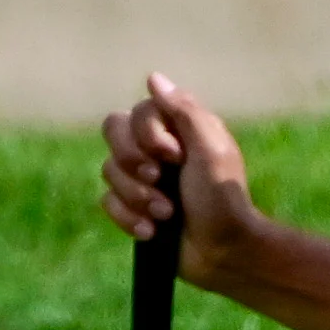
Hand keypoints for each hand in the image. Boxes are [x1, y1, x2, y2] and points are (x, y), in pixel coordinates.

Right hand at [99, 73, 261, 291]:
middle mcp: (155, 148)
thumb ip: (183, 111)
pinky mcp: (131, 207)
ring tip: (166, 214)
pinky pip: (107, 202)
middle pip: (113, 132)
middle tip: (160, 180)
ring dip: (137, 196)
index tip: (175, 156)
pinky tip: (152, 231)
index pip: (137, 111)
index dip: (147, 134)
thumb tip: (153, 77)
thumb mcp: (210, 149)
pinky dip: (129, 218)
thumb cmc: (222, 198)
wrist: (221, 252)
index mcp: (177, 128)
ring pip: (108, 170)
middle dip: (132, 161)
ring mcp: (141, 178)